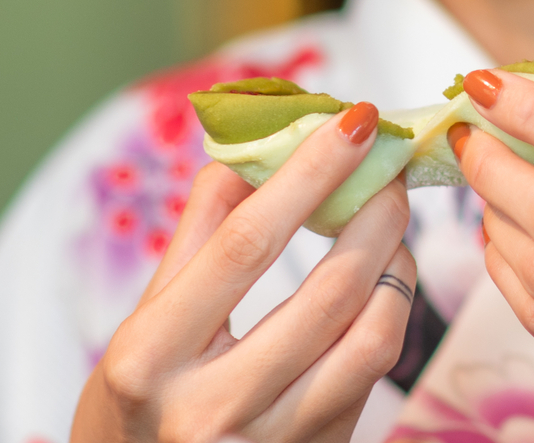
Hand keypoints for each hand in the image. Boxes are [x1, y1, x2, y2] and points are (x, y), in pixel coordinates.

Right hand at [72, 103, 416, 442]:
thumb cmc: (136, 404)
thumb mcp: (142, 321)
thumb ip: (198, 237)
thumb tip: (253, 151)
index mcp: (151, 358)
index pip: (247, 245)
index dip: (309, 175)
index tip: (353, 123)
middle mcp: (211, 410)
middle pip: (329, 293)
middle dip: (377, 215)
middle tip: (392, 167)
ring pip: (371, 337)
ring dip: (396, 265)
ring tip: (390, 224)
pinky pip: (373, 374)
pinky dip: (390, 312)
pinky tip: (383, 279)